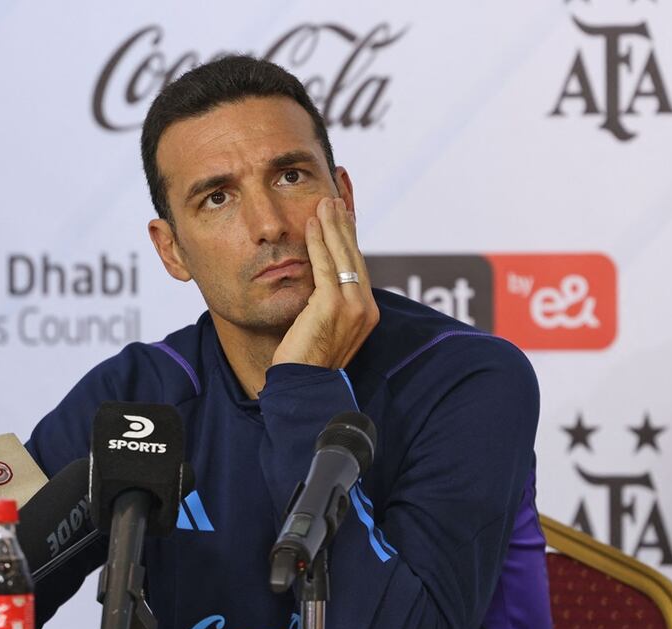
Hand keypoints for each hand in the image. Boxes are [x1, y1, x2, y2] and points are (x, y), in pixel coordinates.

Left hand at [272, 197, 379, 367]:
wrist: (304, 386)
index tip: (344, 216)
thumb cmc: (308, 361)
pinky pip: (325, 265)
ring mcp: (352, 307)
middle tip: (335, 200)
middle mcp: (365, 308)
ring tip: (324, 203)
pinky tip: (310, 224)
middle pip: (354, 256)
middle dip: (344, 224)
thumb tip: (322, 284)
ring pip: (342, 256)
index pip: (358, 267)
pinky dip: (318, 241)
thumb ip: (329, 305)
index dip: (350, 239)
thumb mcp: (326, 328)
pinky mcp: (332, 305)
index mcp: (367, 313)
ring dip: (332, 225)